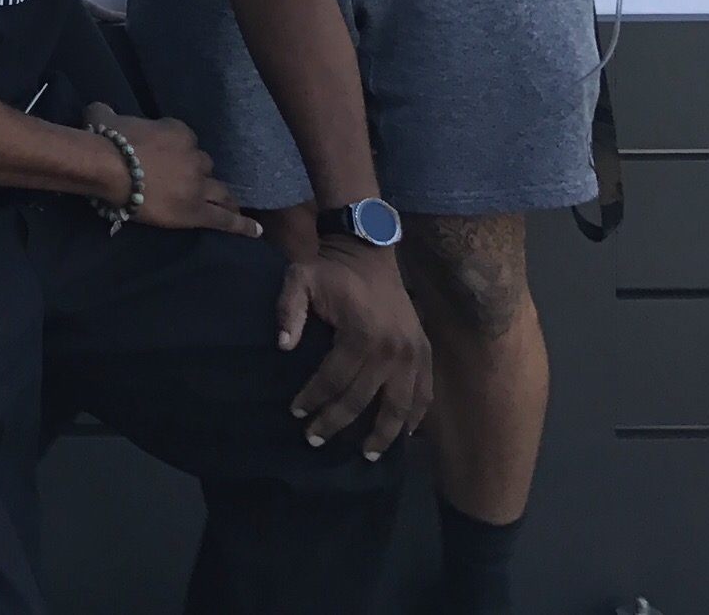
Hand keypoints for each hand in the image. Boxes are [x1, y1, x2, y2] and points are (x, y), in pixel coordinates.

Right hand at [87, 105, 258, 237]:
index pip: (187, 140)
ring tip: (228, 204)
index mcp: (179, 132)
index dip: (179, 149)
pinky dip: (241, 225)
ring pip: (220, 191)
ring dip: (223, 196)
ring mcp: (199, 186)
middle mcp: (195, 157)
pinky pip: (225, 220)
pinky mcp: (197, 211)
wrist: (108, 167)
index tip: (169, 155)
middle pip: (205, 166)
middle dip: (199, 172)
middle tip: (188, 181)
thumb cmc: (107, 140)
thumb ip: (108, 112)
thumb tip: (102, 109)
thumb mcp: (104, 117)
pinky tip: (255, 230)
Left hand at [276, 241, 432, 457]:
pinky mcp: (425, 353)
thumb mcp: (299, 277)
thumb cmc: (331, 270)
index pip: (333, 380)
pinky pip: (424, 395)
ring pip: (400, 406)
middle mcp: (393, 351)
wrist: (370, 253)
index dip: (313, 399)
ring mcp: (414, 355)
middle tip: (315, 440)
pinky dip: (414, 418)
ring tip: (366, 454)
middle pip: (363, 400)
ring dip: (383, 434)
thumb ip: (288, 310)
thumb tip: (283, 347)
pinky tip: (403, 436)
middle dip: (337, 422)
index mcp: (362, 335)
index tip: (296, 414)